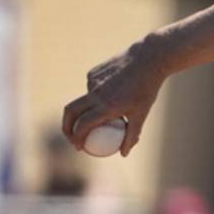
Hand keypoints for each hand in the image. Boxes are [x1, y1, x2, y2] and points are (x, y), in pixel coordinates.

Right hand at [61, 38, 167, 156]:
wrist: (147, 59)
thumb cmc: (147, 89)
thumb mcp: (142, 113)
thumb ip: (132, 134)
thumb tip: (123, 154)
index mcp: (107, 106)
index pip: (83, 126)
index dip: (77, 138)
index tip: (79, 146)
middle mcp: (96, 94)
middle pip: (71, 112)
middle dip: (66, 127)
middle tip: (72, 136)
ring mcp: (92, 82)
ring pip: (82, 101)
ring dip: (85, 111)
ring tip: (100, 114)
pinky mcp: (92, 72)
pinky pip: (90, 89)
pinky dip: (95, 96)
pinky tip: (112, 93)